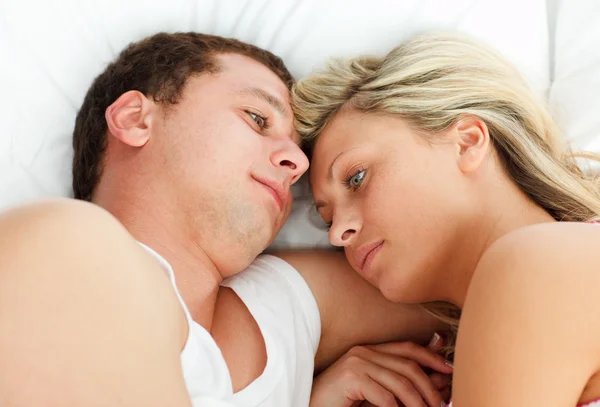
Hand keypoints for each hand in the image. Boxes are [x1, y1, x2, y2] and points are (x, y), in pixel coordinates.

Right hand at [309, 336, 452, 406]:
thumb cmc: (342, 402)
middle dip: (430, 386)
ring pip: (400, 382)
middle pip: (408, 365)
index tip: (450, 371)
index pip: (408, 348)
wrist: (311, 405)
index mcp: (370, 350)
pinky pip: (383, 395)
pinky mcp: (350, 377)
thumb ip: (399, 383)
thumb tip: (435, 377)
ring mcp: (356, 362)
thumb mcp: (376, 392)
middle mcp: (364, 351)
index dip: (432, 358)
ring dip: (418, 403)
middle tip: (442, 405)